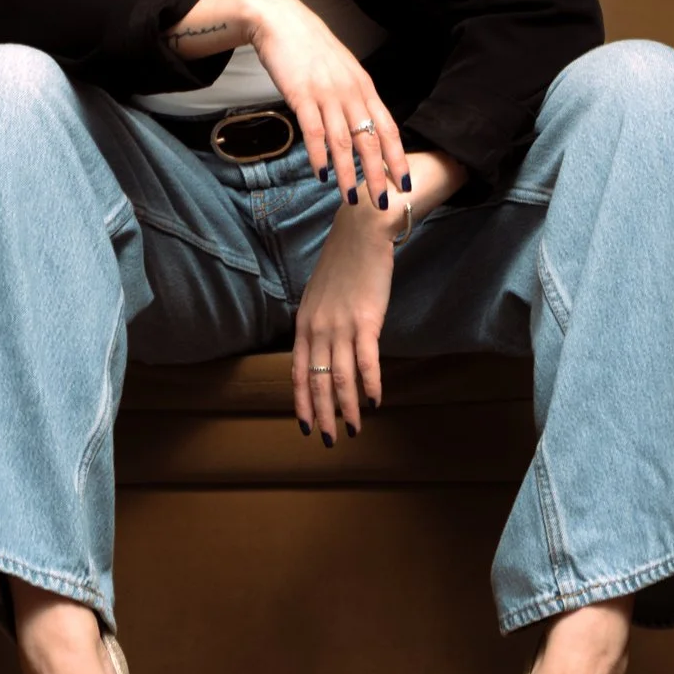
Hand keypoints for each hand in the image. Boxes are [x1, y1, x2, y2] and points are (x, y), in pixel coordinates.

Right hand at [225, 0, 407, 205]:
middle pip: (369, 140)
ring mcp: (326, 94)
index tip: (405, 182)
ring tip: (351, 198)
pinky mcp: (301, 95)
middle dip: (377, 174)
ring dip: (348, 172)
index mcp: (364, 87)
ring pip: (343, 141)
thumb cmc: (312, 48)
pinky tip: (322, 174)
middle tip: (382, 202)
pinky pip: (314, 131)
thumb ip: (355, 96)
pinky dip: (319, 155)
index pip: (388, 128)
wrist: (281, 20)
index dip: (397, 157)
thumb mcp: (343, 70)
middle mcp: (350, 92)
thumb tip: (363, 126)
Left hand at [291, 197, 397, 442]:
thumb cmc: (343, 263)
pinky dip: (370, 385)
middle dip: (322, 415)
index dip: (301, 402)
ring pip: (341, 377)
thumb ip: (316, 324)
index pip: (298, 373)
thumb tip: (318, 349)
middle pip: (318, 382)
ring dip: (347, 408)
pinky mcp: (367, 320)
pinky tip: (375, 402)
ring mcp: (341, 325)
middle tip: (328, 441)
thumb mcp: (318, 296)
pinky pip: (367, 361)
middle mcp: (318, 329)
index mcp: (304, 324)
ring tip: (353, 429)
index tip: (305, 426)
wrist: (361, 232)